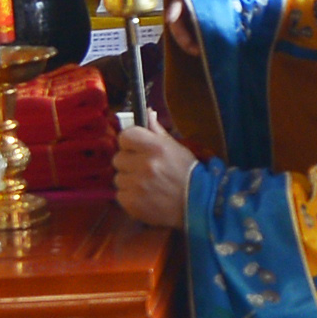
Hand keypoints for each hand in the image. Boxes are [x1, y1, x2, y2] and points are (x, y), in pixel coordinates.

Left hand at [113, 115, 197, 229]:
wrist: (198, 205)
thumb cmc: (188, 174)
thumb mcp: (175, 148)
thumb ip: (157, 131)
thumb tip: (147, 112)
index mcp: (155, 147)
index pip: (124, 136)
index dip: (129, 142)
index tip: (135, 148)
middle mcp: (145, 165)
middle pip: (118, 158)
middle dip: (129, 163)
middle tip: (144, 169)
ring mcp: (137, 185)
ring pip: (118, 178)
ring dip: (129, 181)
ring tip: (146, 185)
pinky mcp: (133, 204)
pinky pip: (120, 195)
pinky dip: (130, 196)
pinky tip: (144, 197)